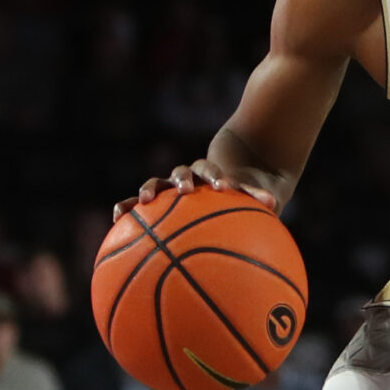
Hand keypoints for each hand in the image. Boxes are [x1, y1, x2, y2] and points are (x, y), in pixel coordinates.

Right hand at [124, 158, 278, 214]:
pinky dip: (129, 207)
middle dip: (183, 180)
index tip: (222, 188)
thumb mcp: (255, 196)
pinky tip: (116, 217)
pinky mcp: (157, 201)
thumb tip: (273, 203)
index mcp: (214, 177)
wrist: (220, 183)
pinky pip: (139, 204)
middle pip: (184, 172)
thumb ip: (260, 198)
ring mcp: (171, 188)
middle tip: (185, 190)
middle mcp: (192, 179)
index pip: (214, 172)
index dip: (217, 178)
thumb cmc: (243, 196)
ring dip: (151, 189)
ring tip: (143, 201)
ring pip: (158, 183)